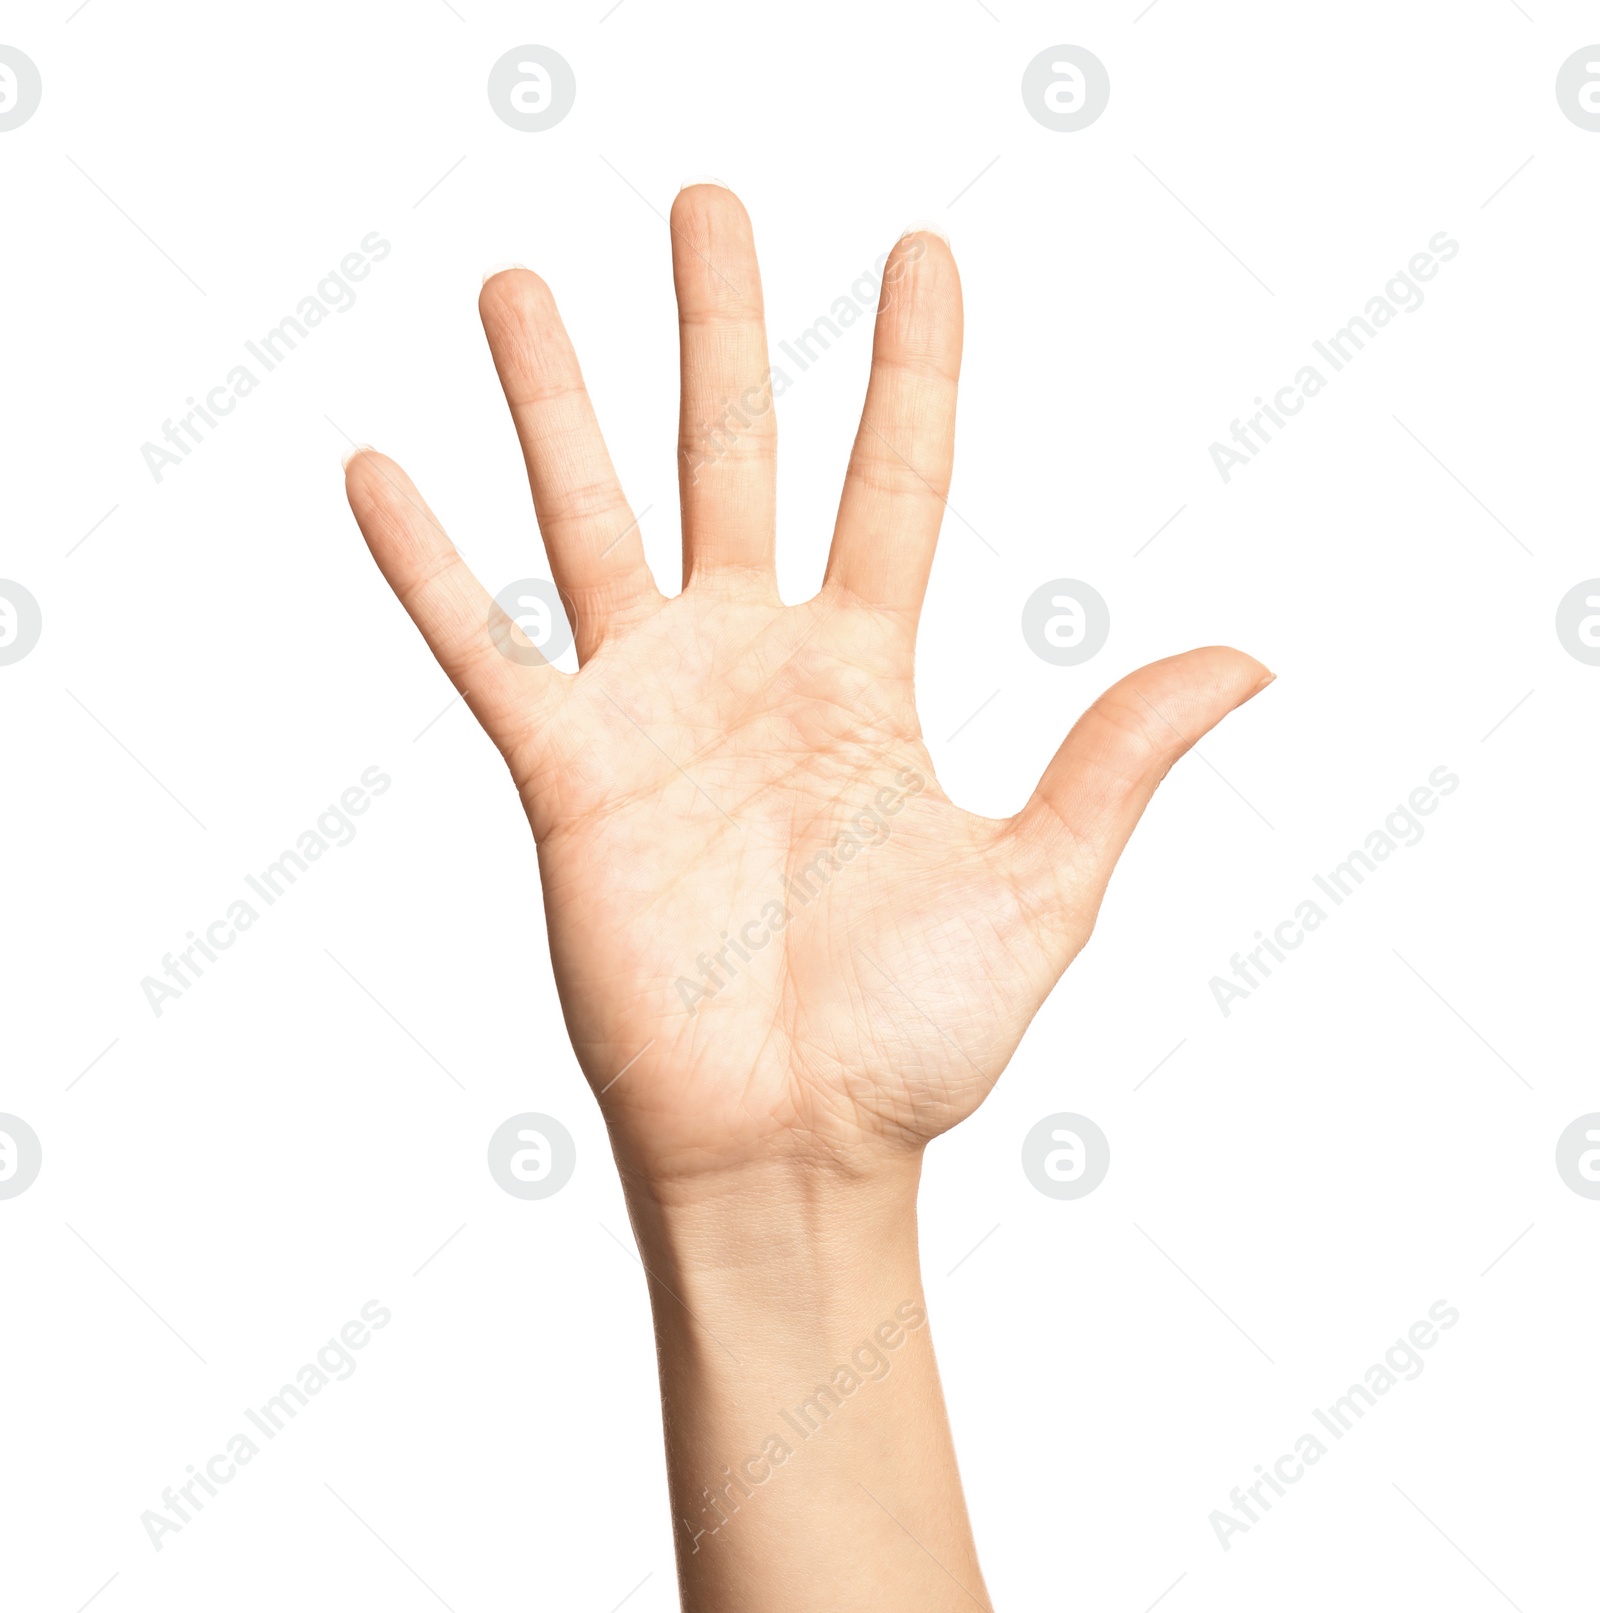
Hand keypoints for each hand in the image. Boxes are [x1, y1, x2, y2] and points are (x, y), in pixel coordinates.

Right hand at [345, 185, 1269, 1205]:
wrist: (795, 1147)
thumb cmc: (918, 1039)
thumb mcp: (1043, 883)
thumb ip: (1117, 757)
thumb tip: (1249, 656)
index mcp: (868, 679)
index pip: (896, 482)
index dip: (914, 366)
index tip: (926, 249)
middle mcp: (754, 669)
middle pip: (734, 457)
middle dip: (719, 329)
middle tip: (706, 202)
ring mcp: (652, 714)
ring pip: (592, 523)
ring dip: (554, 406)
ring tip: (515, 286)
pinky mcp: (566, 779)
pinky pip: (483, 651)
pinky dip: (428, 570)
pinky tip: (378, 472)